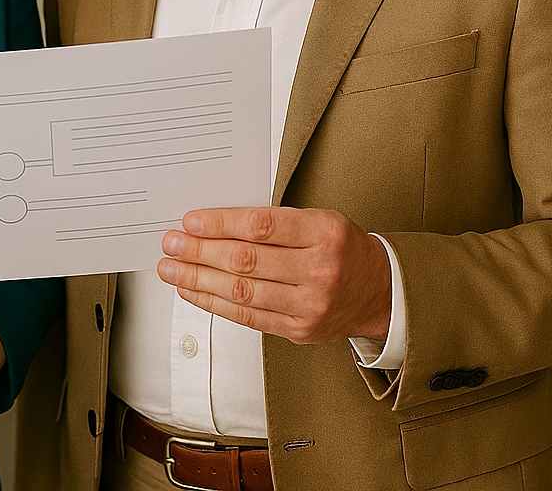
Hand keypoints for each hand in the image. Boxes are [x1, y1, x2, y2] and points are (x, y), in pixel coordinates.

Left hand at [155, 206, 391, 344]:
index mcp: (325, 233)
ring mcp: (310, 305)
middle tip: (172, 244)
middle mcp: (320, 270)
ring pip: (242, 292)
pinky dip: (215, 303)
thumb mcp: (320, 221)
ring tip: (172, 269)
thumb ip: (274, 222)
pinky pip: (248, 317)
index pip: (262, 226)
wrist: (379, 292)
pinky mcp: (299, 330)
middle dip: (200, 252)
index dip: (221, 224)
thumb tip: (214, 224)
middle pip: (246, 261)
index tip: (191, 221)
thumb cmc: (342, 249)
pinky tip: (194, 291)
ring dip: (198, 280)